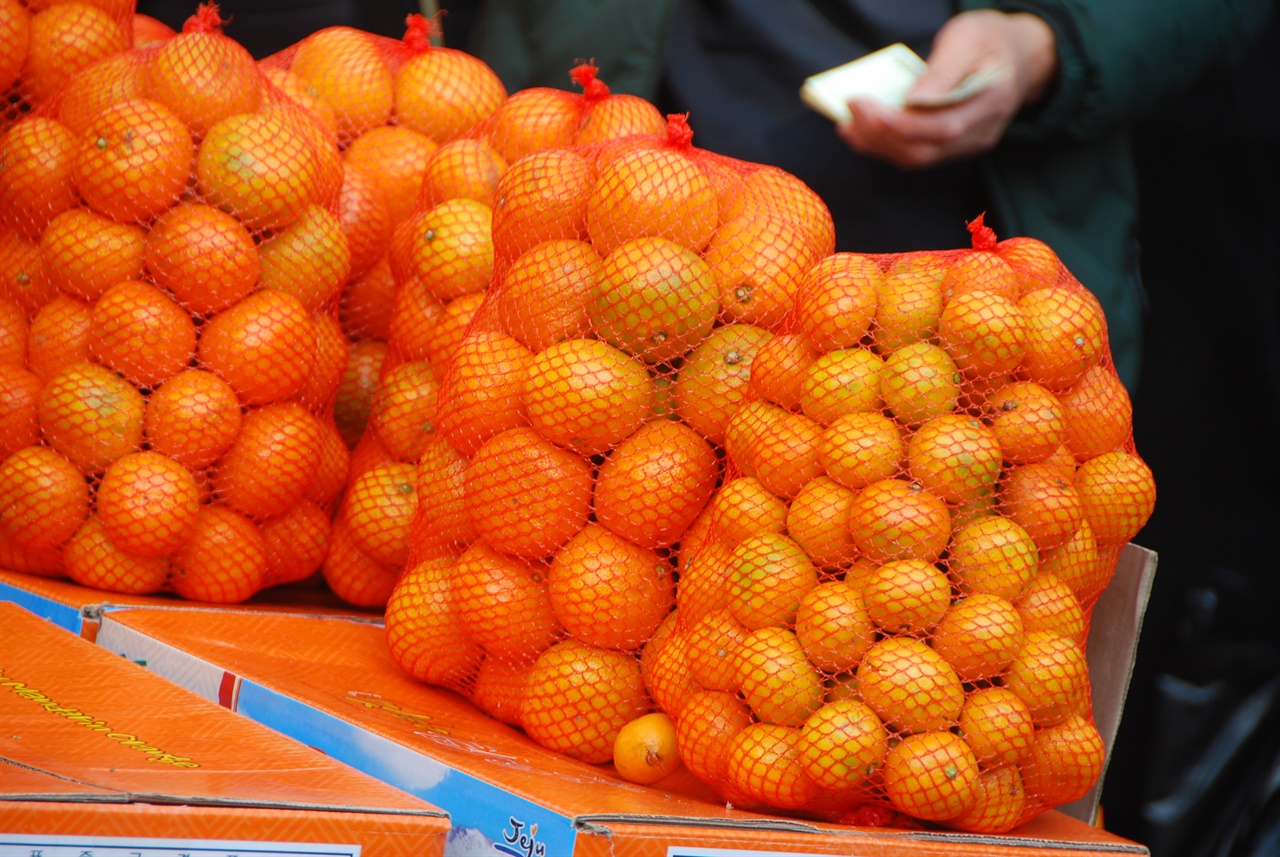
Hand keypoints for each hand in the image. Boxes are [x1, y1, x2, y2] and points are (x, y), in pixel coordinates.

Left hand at [835, 10, 1056, 168]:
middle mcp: (981, 132)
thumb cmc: (990, 40)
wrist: (1019, 56)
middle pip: (924, 150)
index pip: (943, 126)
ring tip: (848, 124)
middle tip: (850, 110)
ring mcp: (967, 145)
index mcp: (991, 101)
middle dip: (880, 135)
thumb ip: (943, 71)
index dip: (900, 123)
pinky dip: (885, 146)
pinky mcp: (952, 147)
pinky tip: (862, 131)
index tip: (865, 105)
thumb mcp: (967, 38)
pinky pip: (915, 155)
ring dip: (877, 145)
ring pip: (916, 159)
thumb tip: (912, 101)